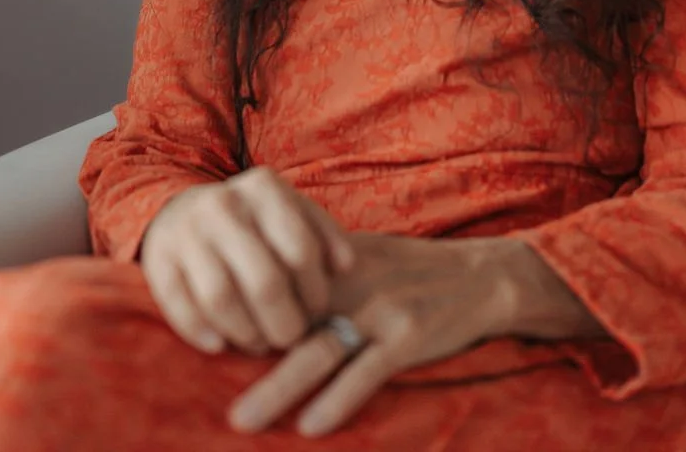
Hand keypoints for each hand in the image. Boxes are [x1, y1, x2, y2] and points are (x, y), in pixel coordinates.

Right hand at [140, 168, 355, 356]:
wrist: (181, 208)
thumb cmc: (252, 219)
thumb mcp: (290, 210)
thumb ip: (323, 234)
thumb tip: (345, 267)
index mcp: (263, 188)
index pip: (301, 251)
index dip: (314, 293)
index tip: (317, 313)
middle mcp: (224, 205)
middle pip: (265, 282)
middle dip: (284, 324)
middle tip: (290, 338)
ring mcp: (188, 232)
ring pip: (222, 299)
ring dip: (247, 334)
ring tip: (260, 344)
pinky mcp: (158, 260)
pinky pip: (181, 308)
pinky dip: (203, 333)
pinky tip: (220, 344)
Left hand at [227, 231, 579, 437]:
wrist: (479, 276)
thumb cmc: (412, 273)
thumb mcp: (361, 261)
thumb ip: (315, 278)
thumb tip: (257, 299)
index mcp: (331, 264)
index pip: (273, 287)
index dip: (238, 320)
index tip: (208, 349)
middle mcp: (349, 282)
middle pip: (285, 322)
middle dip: (243, 358)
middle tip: (206, 386)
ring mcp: (379, 309)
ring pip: (318, 351)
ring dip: (277, 388)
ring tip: (243, 419)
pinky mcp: (407, 336)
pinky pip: (365, 372)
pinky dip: (338, 399)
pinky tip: (312, 424)